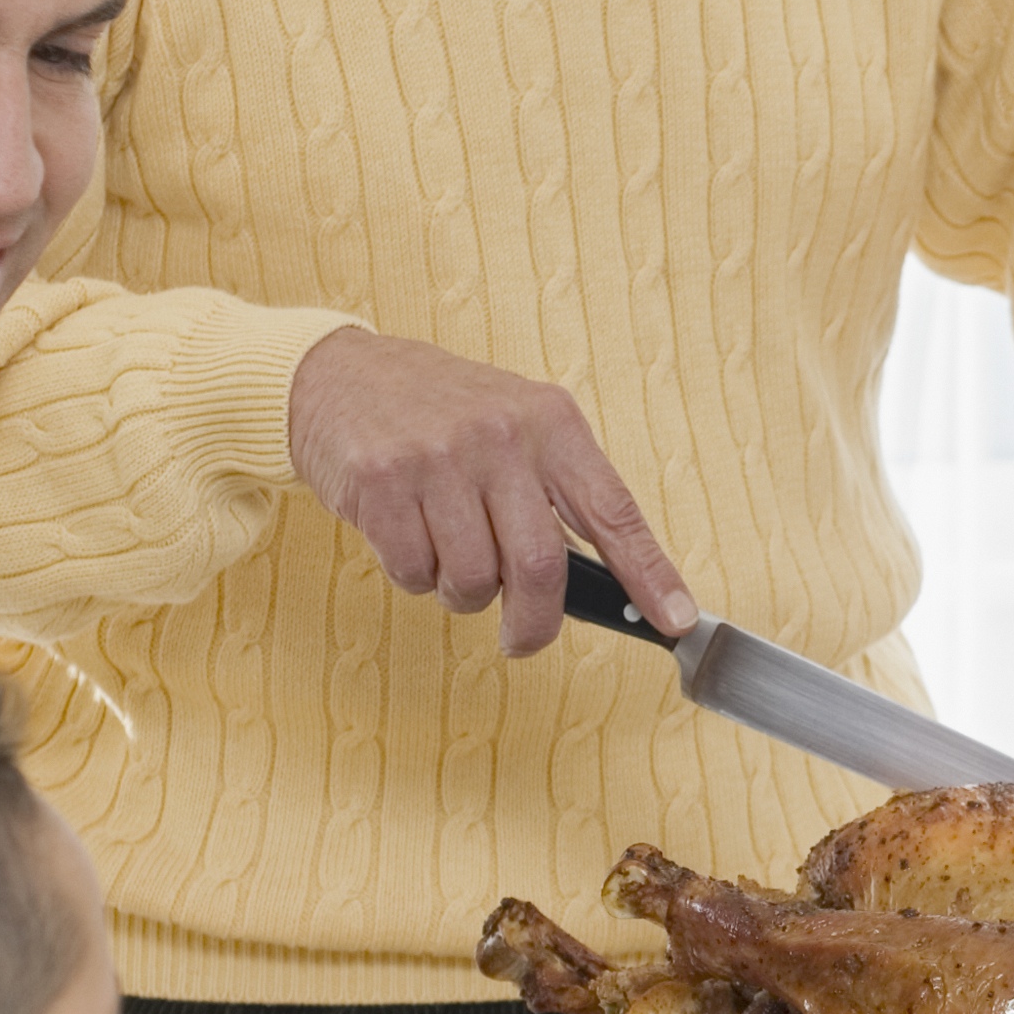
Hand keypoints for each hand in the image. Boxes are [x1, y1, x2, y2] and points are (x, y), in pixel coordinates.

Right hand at [287, 326, 691, 657]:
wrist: (338, 374)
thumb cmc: (440, 412)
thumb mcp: (516, 425)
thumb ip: (557, 492)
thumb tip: (609, 579)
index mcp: (550, 422)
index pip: (614, 511)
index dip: (650, 574)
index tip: (676, 621)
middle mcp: (499, 437)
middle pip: (540, 567)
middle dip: (535, 624)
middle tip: (523, 639)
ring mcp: (437, 459)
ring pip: (472, 581)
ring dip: (463, 595)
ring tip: (449, 558)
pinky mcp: (381, 485)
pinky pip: (413, 573)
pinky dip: (415, 577)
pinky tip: (408, 537)